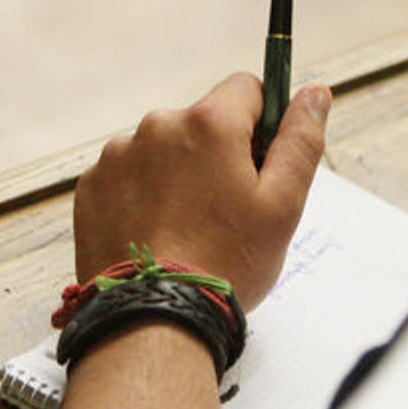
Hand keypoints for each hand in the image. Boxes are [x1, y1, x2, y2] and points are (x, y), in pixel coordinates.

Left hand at [73, 74, 329, 306]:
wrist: (152, 319)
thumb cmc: (226, 264)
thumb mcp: (283, 205)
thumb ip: (300, 140)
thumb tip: (315, 92)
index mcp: (208, 123)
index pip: (247, 89)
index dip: (262, 122)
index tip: (261, 163)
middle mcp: (158, 126)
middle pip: (203, 122)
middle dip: (218, 154)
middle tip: (227, 211)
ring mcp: (118, 155)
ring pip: (164, 150)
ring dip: (178, 174)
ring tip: (188, 229)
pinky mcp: (93, 186)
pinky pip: (129, 175)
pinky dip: (144, 195)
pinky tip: (156, 234)